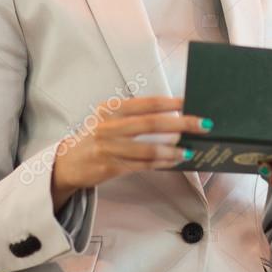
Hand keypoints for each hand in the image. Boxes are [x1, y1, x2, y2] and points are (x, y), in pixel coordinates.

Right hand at [50, 96, 209, 209]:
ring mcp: (108, 148)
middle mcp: (108, 127)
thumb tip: (174, 115)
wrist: (68, 162)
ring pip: (148, 149)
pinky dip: (162, 163)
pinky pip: (142, 165)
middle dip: (181, 124)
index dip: (171, 103)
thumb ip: (135, 116)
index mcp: (110, 109)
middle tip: (203, 125)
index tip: (190, 102)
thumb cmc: (97, 137)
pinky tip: (175, 161)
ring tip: (190, 150)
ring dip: (173, 150)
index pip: (146, 103)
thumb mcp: (109, 119)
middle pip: (151, 124)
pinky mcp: (110, 168)